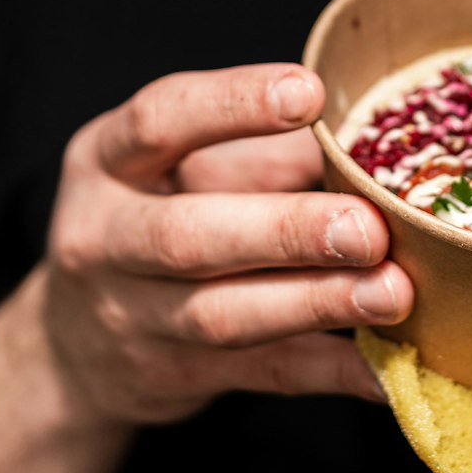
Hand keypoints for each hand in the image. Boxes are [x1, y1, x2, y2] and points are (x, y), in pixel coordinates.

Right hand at [43, 64, 411, 424]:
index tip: (310, 94)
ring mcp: (133, 319)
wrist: (78, 344)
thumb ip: (261, 151)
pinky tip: (385, 365)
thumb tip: (369, 142)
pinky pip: (263, 374)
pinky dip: (331, 372)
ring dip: (317, 303)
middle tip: (367, 227)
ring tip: (393, 292)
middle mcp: (104, 240)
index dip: (235, 104)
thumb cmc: (155, 217)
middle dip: (285, 231)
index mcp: (106, 161)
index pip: (161, 120)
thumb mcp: (183, 165)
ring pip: (225, 315)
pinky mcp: (175, 378)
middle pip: (189, 237)